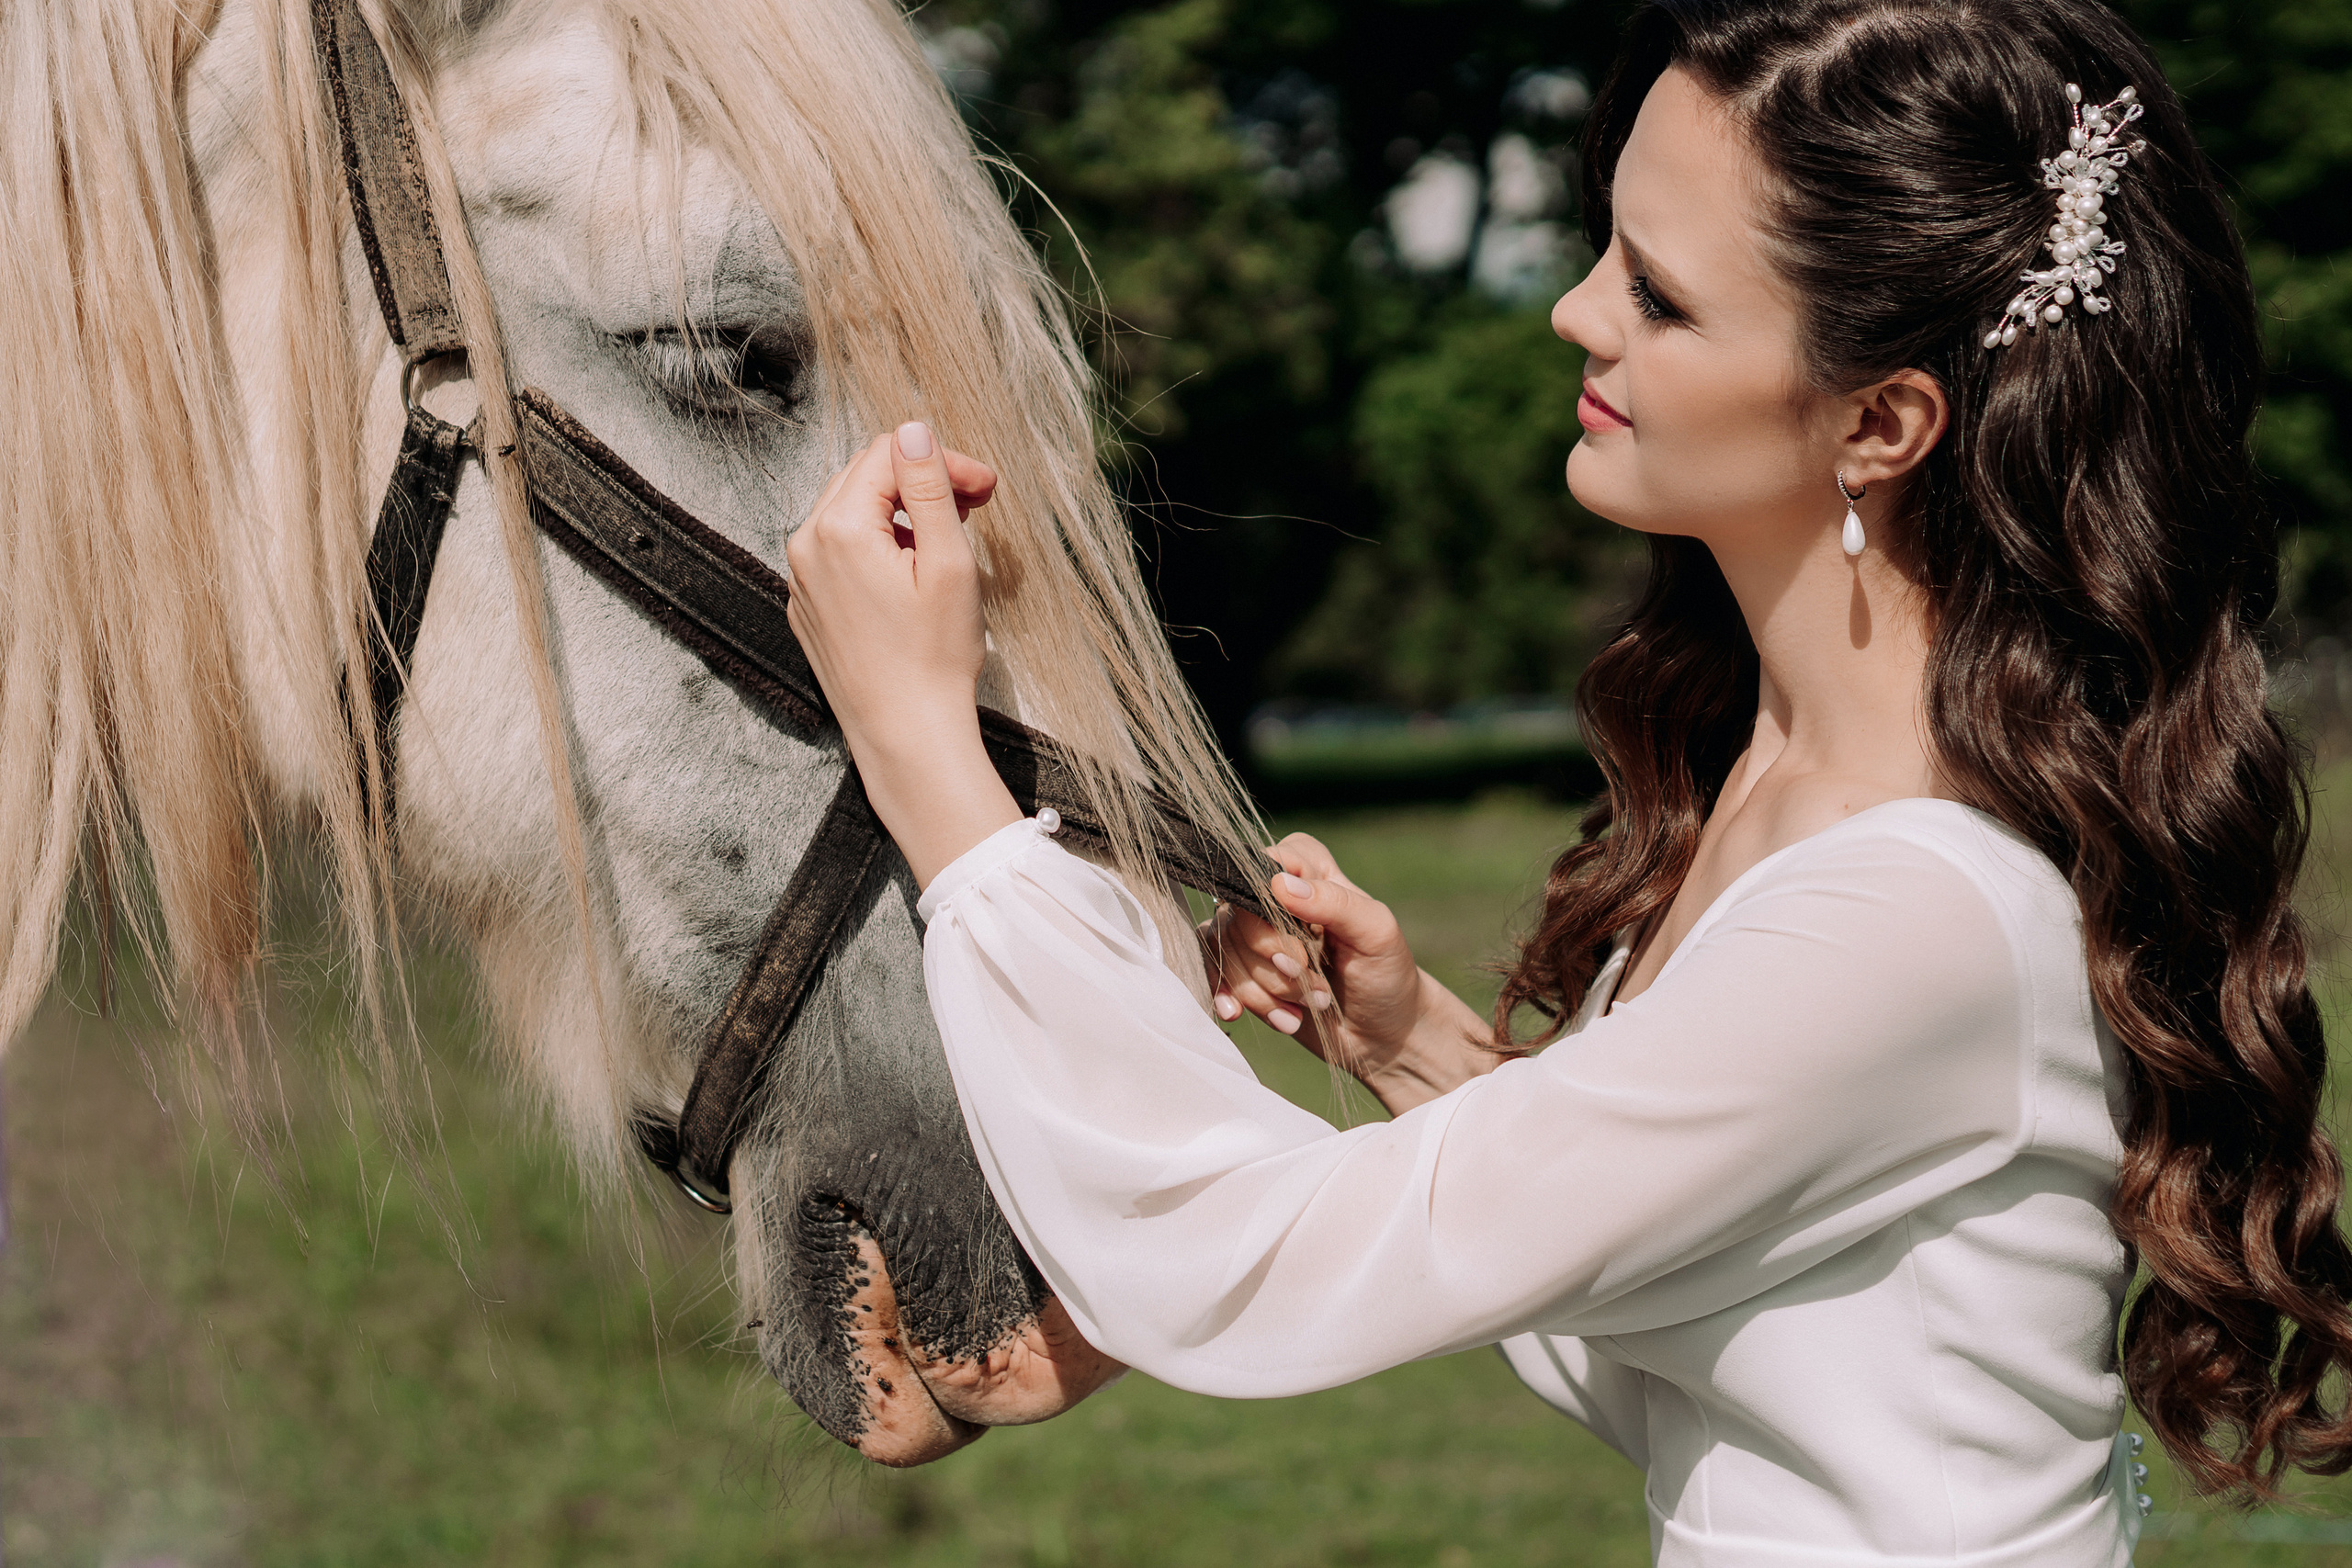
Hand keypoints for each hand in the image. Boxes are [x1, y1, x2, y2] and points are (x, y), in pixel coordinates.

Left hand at [785, 422, 1021, 885]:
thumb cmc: (934, 659)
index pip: (890, 454)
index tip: (987, 489)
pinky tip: (914, 578)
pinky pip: (840, 555)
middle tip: (976, 507)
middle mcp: (806, 546)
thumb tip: (914, 429)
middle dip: (921, 482)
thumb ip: (929, 486)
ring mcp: (801, 580)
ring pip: (852, 514)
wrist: (906, 738)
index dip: (944, 461)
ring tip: (949, 541)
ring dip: (902, 514)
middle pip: (865, 478)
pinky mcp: (808, 608)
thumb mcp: (948, 562)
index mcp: (840, 528)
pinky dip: (879, 549)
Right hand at [1200, 834, 1497, 1113]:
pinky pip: (1210, 969)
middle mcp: (1276, 897)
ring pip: (1226, 948)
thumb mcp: (1377, 935)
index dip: (1274, 906)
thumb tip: (1281, 885)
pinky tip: (1237, 1012)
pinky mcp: (1243, 968)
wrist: (1382, 1035)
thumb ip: (1335, 903)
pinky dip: (1225, 994)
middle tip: (1316, 987)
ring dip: (1266, 990)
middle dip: (1275, 961)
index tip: (1306, 944)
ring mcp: (1255, 934)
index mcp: (1312, 872)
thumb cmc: (1387, 975)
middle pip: (1241, 914)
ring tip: (1306, 1008)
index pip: (1268, 863)